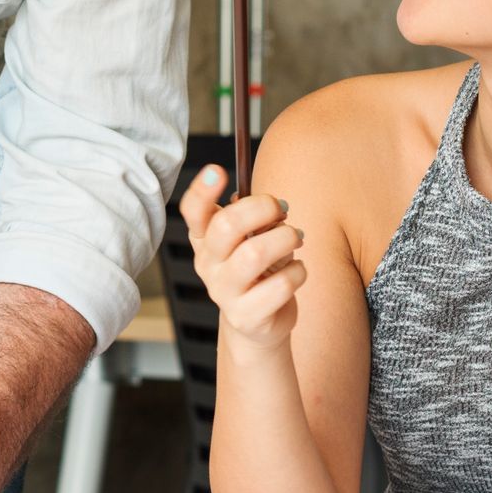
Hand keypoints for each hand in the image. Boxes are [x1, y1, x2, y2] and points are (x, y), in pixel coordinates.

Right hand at [179, 164, 306, 348]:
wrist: (259, 322)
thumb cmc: (258, 269)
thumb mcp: (251, 238)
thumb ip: (254, 218)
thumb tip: (268, 204)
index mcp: (205, 239)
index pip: (192, 211)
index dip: (202, 189)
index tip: (218, 170)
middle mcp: (208, 264)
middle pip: (226, 225)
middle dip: (263, 208)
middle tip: (283, 210)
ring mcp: (224, 292)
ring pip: (255, 254)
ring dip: (286, 238)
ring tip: (297, 238)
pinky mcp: (246, 316)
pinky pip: (280, 284)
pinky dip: (298, 271)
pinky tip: (297, 270)